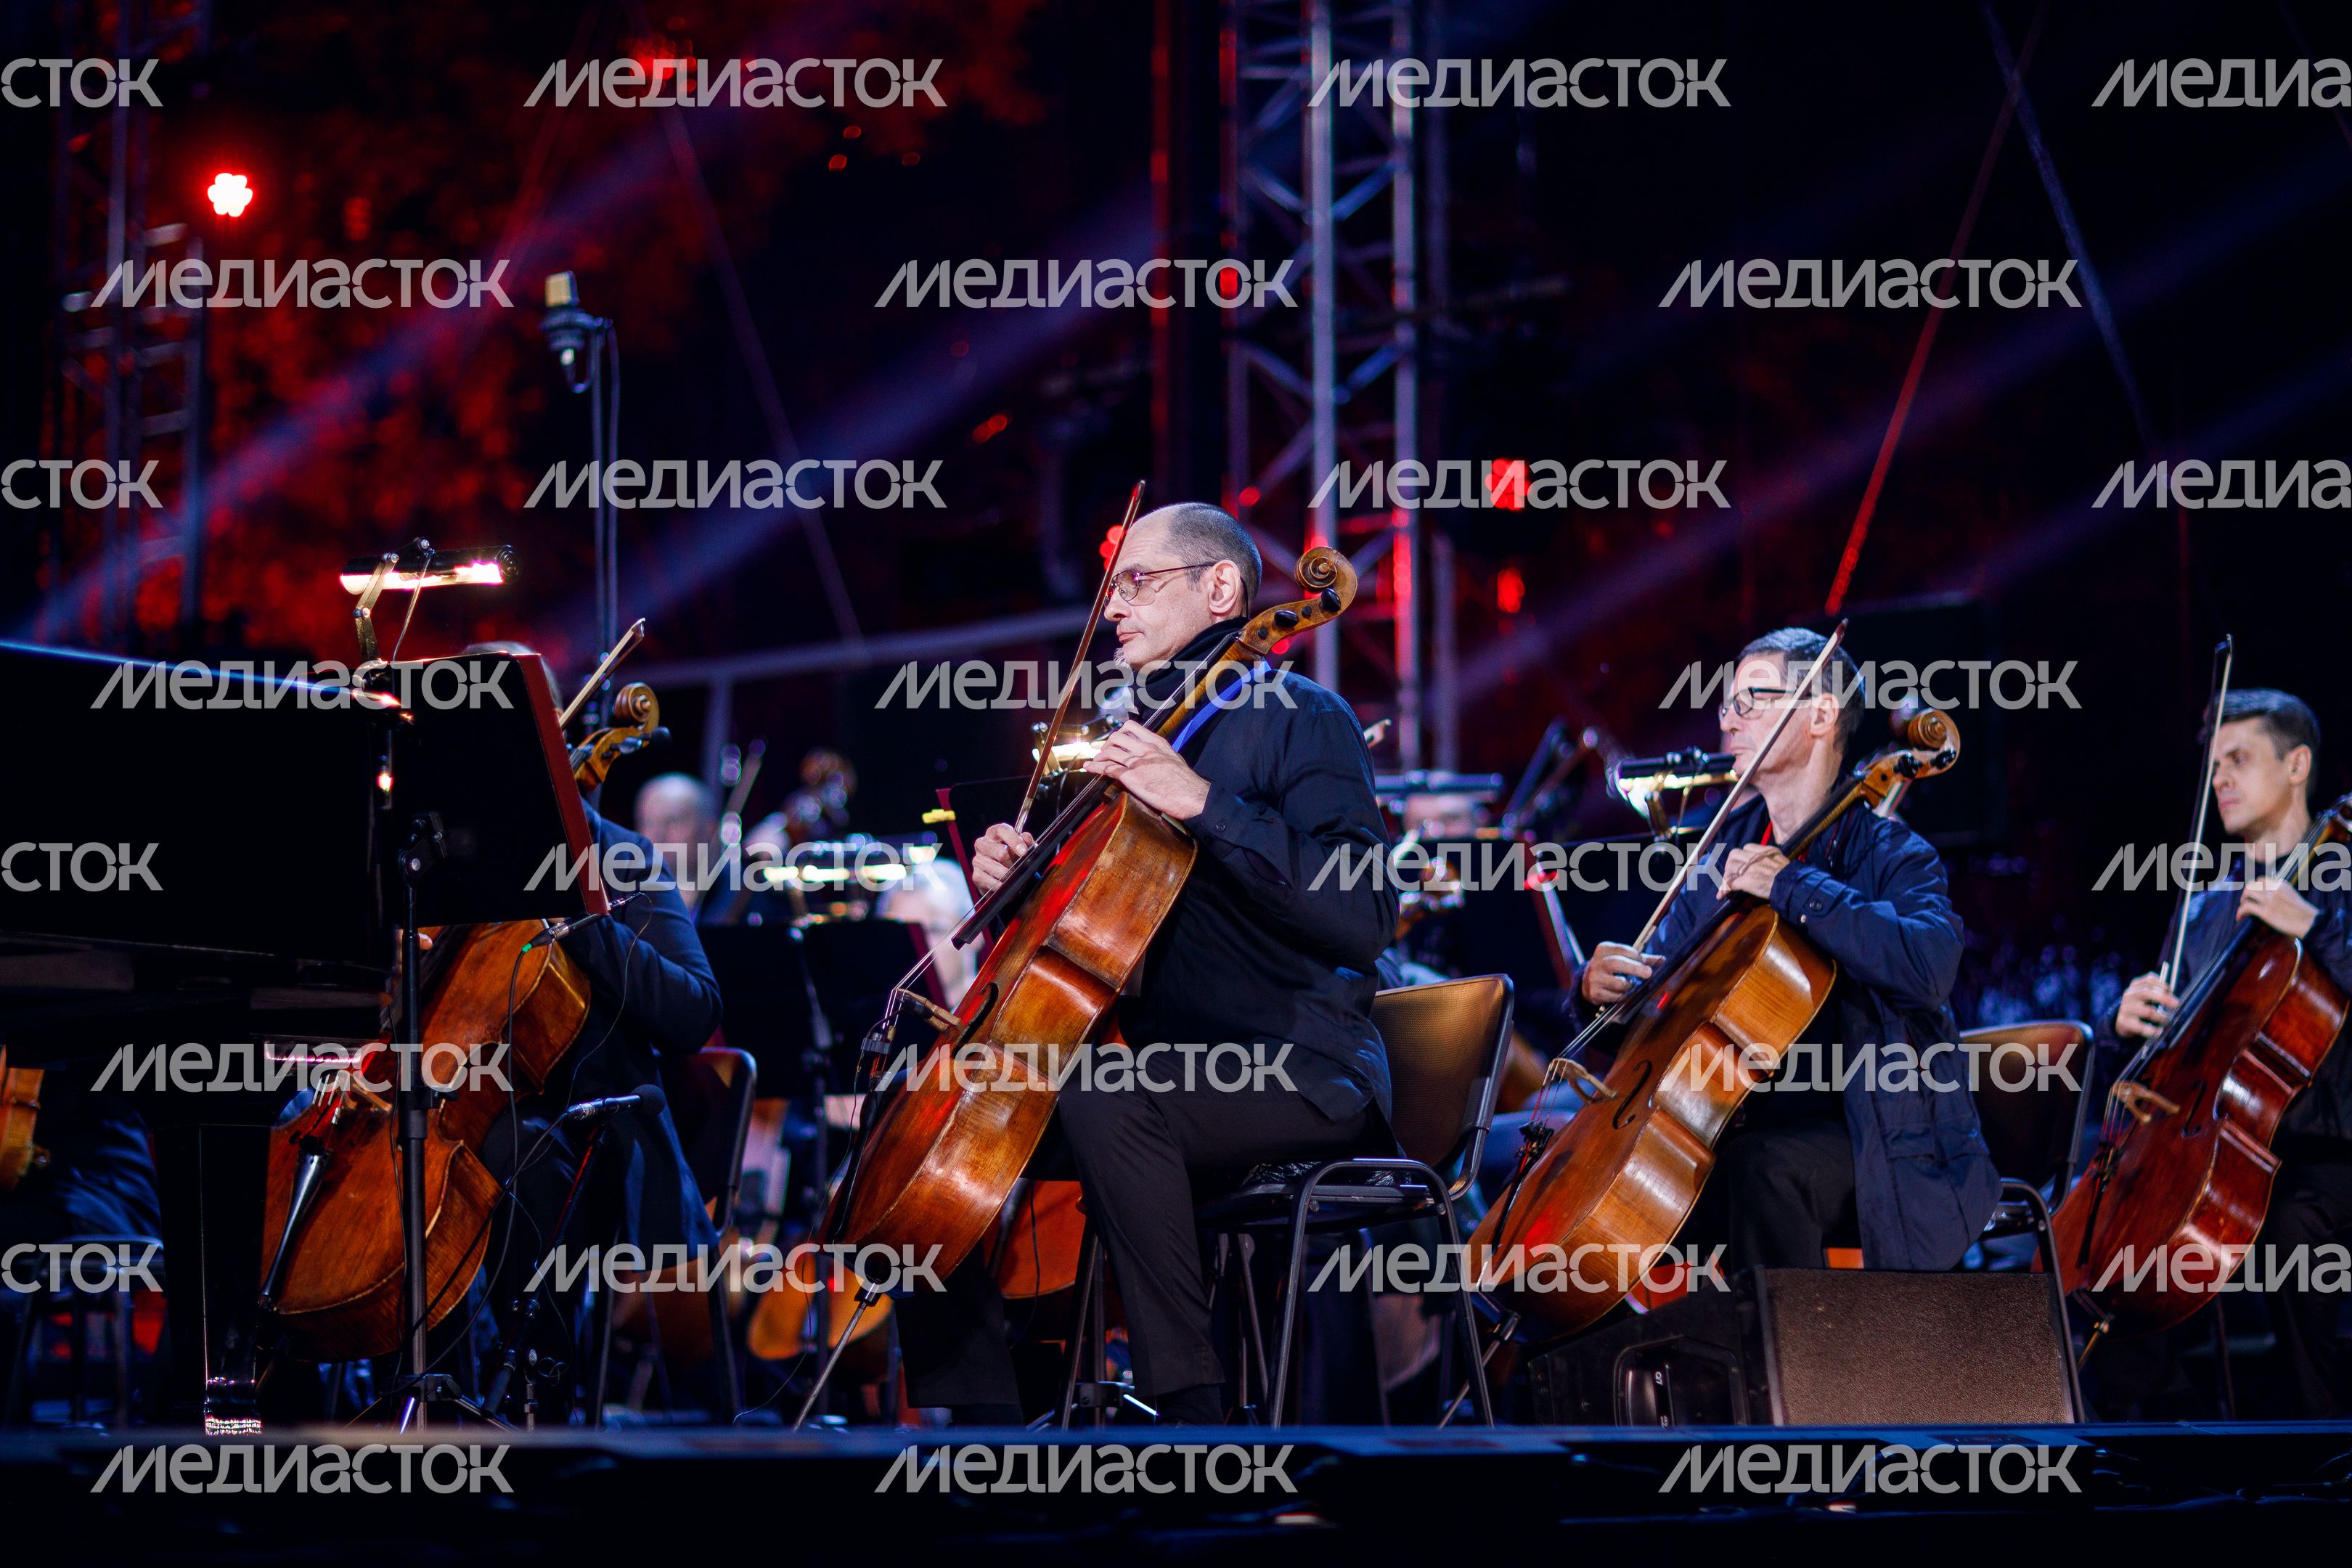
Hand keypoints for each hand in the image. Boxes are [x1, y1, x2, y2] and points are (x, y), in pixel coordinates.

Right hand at [970, 823, 1033, 897]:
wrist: (1003, 876)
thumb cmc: (1013, 857)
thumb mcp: (1022, 847)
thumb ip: (1026, 841)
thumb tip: (1026, 837)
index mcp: (993, 833)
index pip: (1002, 830)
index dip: (1014, 840)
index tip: (1024, 851)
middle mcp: (982, 844)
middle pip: (1001, 853)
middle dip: (1014, 862)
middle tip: (1021, 867)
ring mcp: (977, 860)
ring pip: (999, 870)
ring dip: (1010, 876)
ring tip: (1015, 876)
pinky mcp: (976, 876)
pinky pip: (994, 883)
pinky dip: (1003, 885)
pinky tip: (1007, 884)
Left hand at [1081, 721, 1211, 818]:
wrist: (1190, 795)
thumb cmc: (1185, 782)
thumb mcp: (1174, 759)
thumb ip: (1160, 755)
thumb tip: (1153, 758)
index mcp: (1156, 743)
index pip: (1132, 727)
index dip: (1119, 732)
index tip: (1115, 738)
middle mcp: (1145, 749)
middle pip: (1117, 737)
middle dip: (1106, 744)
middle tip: (1102, 751)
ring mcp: (1137, 762)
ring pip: (1110, 752)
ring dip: (1099, 756)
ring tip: (1095, 760)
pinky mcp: (1131, 777)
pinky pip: (1108, 769)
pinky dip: (1095, 767)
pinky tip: (1089, 768)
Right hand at [1580, 940, 1658, 1005]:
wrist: (1587, 981)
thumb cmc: (1610, 968)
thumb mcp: (1621, 958)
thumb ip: (1640, 959)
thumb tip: (1661, 960)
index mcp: (1603, 949)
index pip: (1623, 950)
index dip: (1637, 957)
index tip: (1648, 964)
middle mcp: (1596, 963)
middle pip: (1617, 964)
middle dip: (1635, 968)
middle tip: (1648, 973)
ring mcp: (1594, 978)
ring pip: (1618, 983)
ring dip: (1630, 986)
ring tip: (1631, 985)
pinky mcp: (1594, 993)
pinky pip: (1615, 997)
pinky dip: (1623, 996)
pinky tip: (1623, 993)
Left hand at [1719, 844, 1787, 900]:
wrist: (1793, 887)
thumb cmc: (1791, 877)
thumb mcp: (1782, 861)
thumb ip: (1771, 860)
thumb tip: (1764, 866)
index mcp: (1767, 850)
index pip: (1747, 847)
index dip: (1742, 856)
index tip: (1742, 865)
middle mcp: (1757, 856)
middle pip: (1734, 854)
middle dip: (1731, 864)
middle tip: (1732, 875)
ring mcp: (1750, 868)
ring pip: (1730, 866)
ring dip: (1727, 876)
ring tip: (1727, 885)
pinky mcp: (1746, 880)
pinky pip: (1730, 882)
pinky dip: (1725, 888)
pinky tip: (1722, 894)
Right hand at [2114, 971, 2179, 1039]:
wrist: (2123, 1021)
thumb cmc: (2141, 1007)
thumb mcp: (2146, 997)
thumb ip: (2159, 994)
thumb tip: (2174, 999)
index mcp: (2135, 986)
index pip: (2149, 981)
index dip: (2162, 985)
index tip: (2171, 991)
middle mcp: (2129, 995)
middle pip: (2147, 993)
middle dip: (2164, 998)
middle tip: (2176, 1004)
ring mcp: (2126, 1008)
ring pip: (2147, 1011)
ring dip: (2161, 1017)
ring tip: (2168, 1020)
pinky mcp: (2124, 1022)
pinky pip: (2140, 1027)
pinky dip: (2152, 1030)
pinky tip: (2159, 1032)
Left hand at [2240, 876, 2317, 939]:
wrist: (2311, 924)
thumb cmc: (2304, 914)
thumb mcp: (2292, 896)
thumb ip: (2280, 894)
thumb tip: (2269, 897)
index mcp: (2281, 885)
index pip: (2261, 880)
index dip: (2254, 887)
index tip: (2253, 894)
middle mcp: (2274, 890)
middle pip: (2251, 885)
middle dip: (2246, 894)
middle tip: (2246, 901)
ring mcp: (2270, 900)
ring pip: (2247, 893)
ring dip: (2242, 901)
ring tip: (2243, 909)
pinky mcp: (2266, 912)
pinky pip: (2246, 907)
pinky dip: (2240, 912)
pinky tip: (2240, 917)